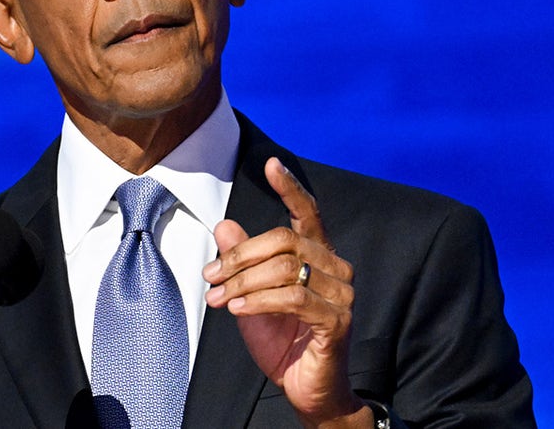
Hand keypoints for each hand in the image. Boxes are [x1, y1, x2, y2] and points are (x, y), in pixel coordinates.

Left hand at [203, 157, 370, 427]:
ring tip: (219, 298)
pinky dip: (260, 301)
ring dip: (244, 281)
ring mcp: (342, 294)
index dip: (290, 187)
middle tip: (211, 275)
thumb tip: (224, 226)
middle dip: (240, 256)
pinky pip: (294, 297)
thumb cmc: (282, 342)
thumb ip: (243, 263)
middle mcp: (336, 269)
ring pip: (286, 268)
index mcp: (318, 257)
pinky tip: (239, 308)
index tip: (270, 164)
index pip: (308, 213)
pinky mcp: (338, 320)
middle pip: (285, 240)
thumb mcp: (252, 296)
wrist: (306, 391)